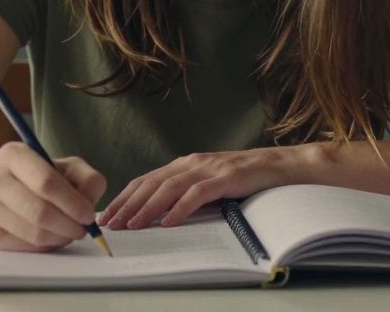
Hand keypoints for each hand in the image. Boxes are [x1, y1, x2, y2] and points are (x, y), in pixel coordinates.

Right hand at [0, 142, 106, 251]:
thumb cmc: (37, 177)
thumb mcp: (65, 167)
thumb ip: (86, 179)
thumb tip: (88, 203)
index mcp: (13, 154)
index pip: (46, 182)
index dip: (72, 202)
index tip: (88, 215)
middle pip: (39, 212)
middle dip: (69, 225)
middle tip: (83, 230)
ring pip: (33, 233)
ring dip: (60, 238)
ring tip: (70, 232)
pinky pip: (26, 246)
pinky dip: (46, 245)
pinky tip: (51, 235)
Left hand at [100, 146, 308, 230]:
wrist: (281, 165)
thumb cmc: (245, 178)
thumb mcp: (209, 183)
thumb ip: (187, 192)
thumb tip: (158, 215)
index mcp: (186, 164)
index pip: (147, 180)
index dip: (125, 197)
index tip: (108, 214)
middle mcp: (193, 162)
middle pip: (152, 183)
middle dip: (128, 204)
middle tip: (110, 223)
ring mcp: (210, 168)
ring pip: (169, 187)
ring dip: (147, 208)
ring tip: (132, 225)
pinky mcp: (227, 177)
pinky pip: (198, 194)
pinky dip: (180, 208)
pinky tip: (168, 222)